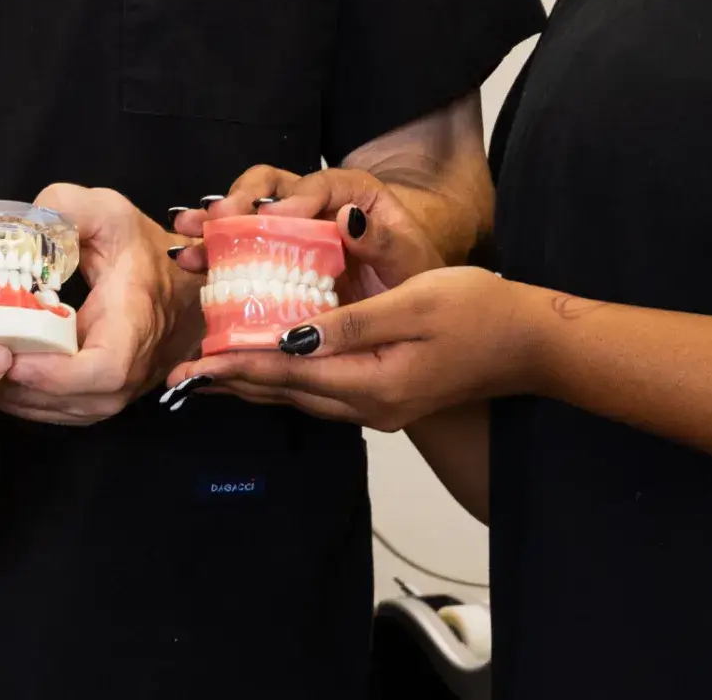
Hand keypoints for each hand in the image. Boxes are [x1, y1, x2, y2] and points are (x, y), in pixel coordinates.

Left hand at [0, 184, 197, 425]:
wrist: (182, 279)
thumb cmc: (141, 246)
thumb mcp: (107, 211)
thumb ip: (65, 207)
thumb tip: (23, 226)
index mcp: (133, 320)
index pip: (104, 369)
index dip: (55, 374)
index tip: (11, 357)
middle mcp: (133, 366)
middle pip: (78, 400)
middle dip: (24, 386)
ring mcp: (125, 387)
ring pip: (71, 412)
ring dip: (24, 398)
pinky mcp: (112, 394)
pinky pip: (72, 412)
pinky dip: (35, 402)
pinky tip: (5, 379)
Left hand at [160, 265, 545, 430]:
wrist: (532, 343)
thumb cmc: (478, 312)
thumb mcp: (414, 306)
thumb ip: (350, 324)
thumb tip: (290, 336)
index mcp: (373, 384)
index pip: (287, 374)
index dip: (235, 366)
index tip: (192, 363)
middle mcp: (369, 405)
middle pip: (284, 393)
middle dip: (230, 382)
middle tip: (179, 374)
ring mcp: (378, 406)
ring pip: (299, 396)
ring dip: (252, 383)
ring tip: (206, 374)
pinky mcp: (385, 395)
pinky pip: (320, 390)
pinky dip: (284, 378)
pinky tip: (265, 366)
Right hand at [171, 165, 448, 303]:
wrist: (409, 307)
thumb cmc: (411, 279)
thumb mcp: (409, 261)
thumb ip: (384, 240)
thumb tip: (350, 217)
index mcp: (353, 194)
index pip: (320, 185)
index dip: (293, 199)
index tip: (272, 218)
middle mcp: (313, 203)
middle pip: (269, 187)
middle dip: (239, 201)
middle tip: (219, 219)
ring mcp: (287, 229)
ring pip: (243, 213)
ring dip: (212, 223)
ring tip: (187, 235)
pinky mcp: (270, 257)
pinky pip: (235, 247)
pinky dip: (210, 250)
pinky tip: (187, 258)